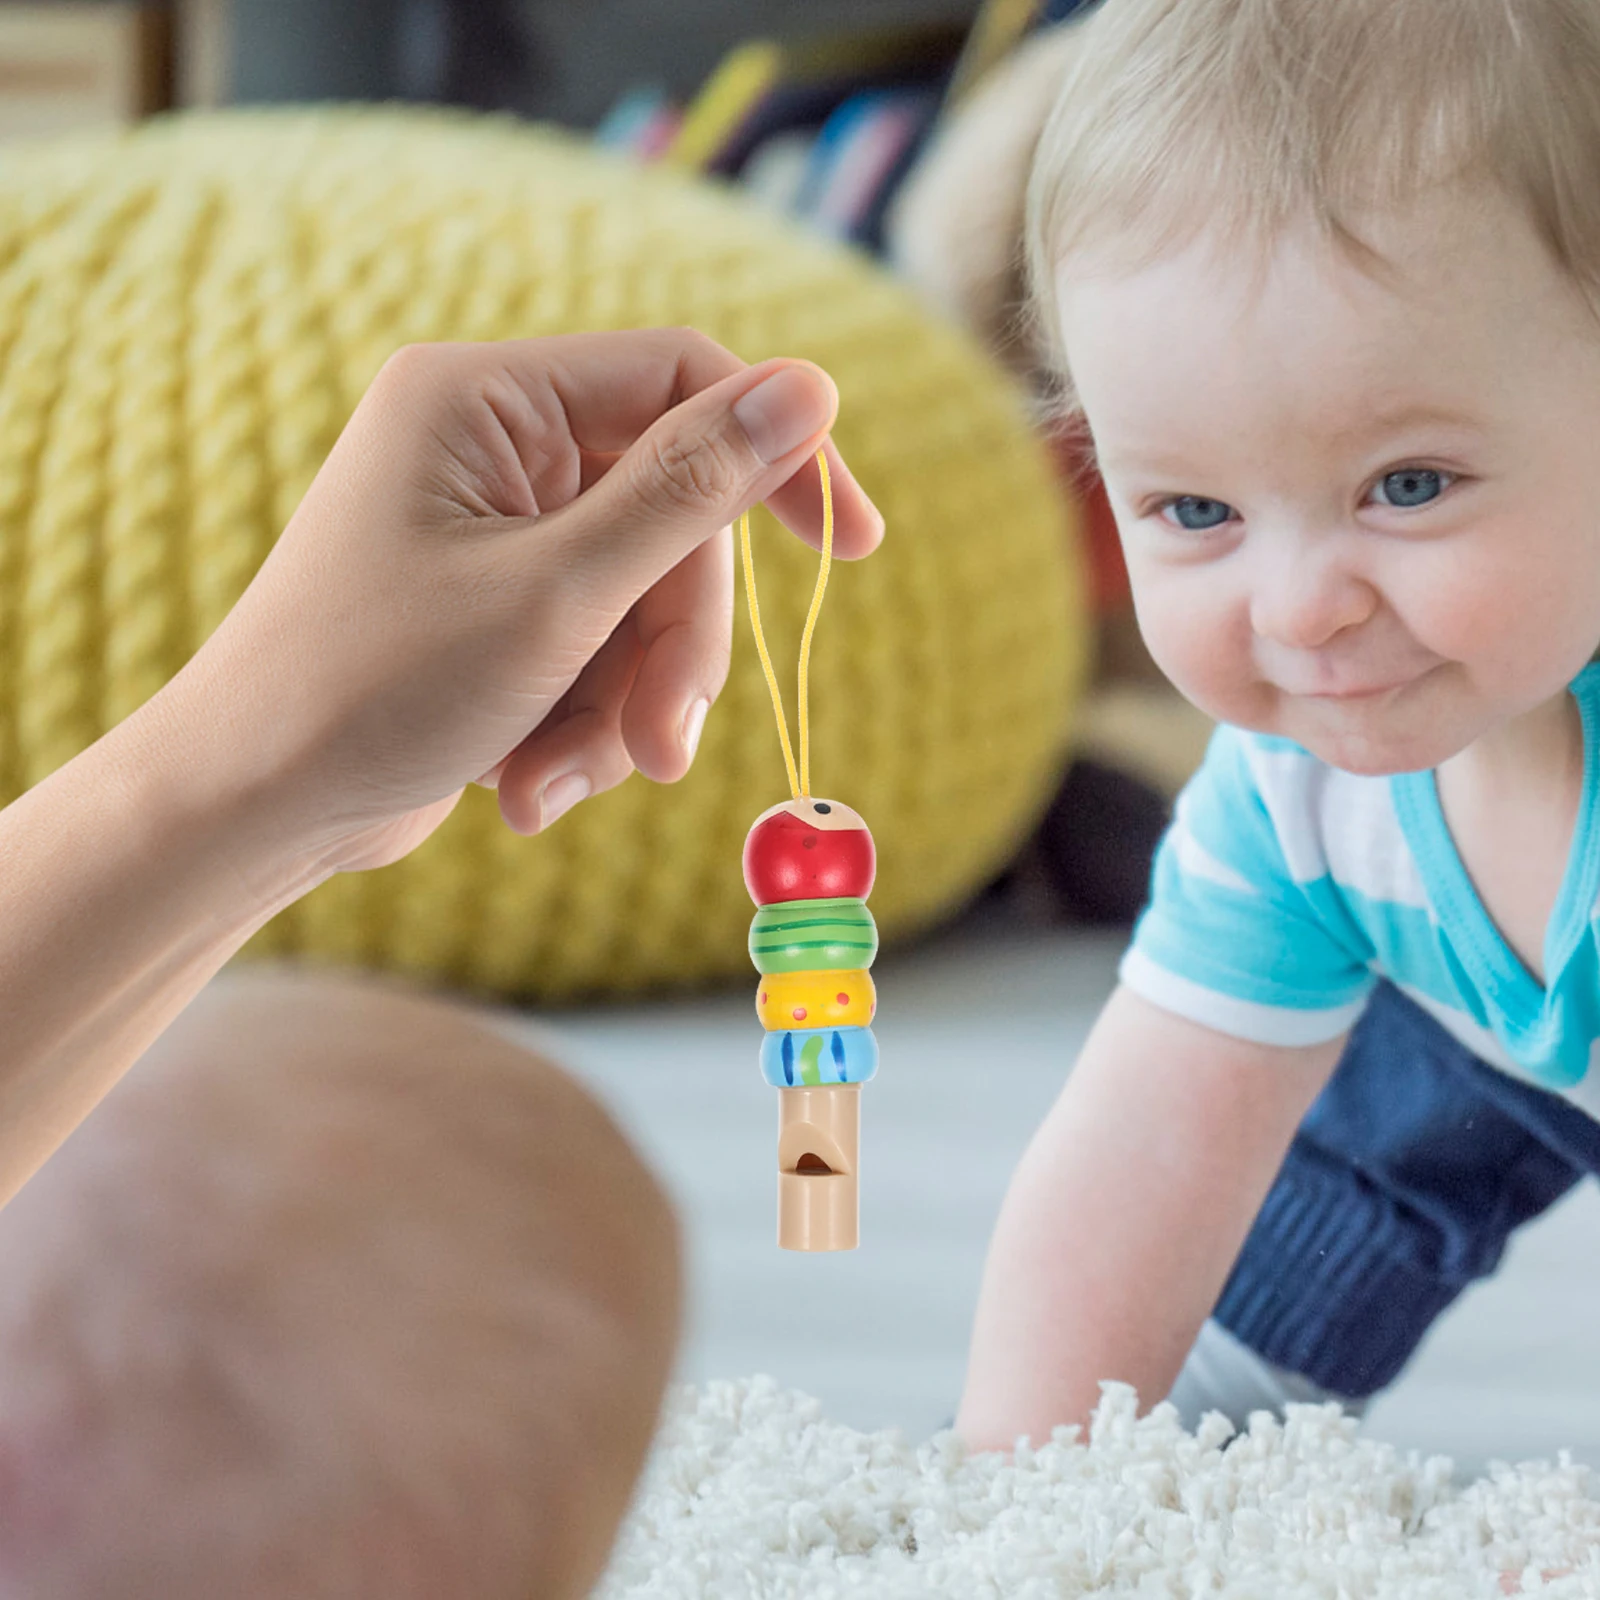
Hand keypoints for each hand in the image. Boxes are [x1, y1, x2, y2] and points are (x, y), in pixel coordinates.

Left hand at [156, 329, 883, 877]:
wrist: (252, 807)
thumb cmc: (373, 687)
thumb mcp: (557, 593)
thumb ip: (689, 490)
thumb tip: (811, 388)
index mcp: (486, 398)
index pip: (683, 380)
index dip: (777, 458)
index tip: (850, 546)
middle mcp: (492, 450)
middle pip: (670, 521)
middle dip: (672, 649)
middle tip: (661, 748)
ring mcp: (496, 536)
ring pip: (643, 605)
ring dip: (625, 709)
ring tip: (558, 784)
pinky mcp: (499, 615)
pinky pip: (597, 654)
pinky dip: (583, 729)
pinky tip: (526, 789)